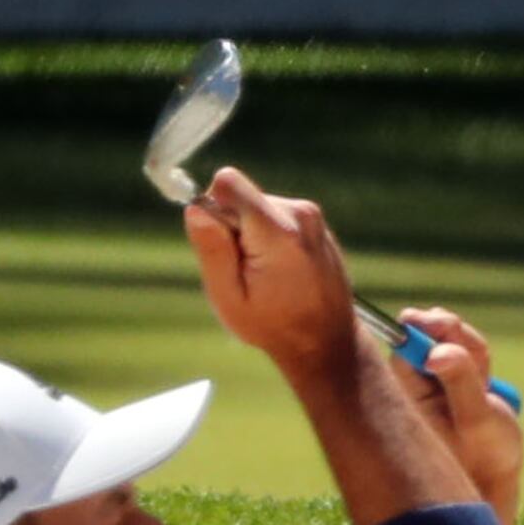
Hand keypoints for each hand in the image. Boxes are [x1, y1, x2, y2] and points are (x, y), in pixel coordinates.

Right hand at [184, 167, 363, 386]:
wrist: (327, 341)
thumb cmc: (274, 326)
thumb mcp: (230, 298)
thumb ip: (212, 250)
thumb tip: (196, 208)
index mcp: (277, 231)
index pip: (227, 183)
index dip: (213, 210)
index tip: (223, 246)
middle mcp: (299, 214)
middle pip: (241, 196)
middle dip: (233, 228)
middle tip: (247, 272)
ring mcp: (312, 216)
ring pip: (256, 206)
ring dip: (251, 235)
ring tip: (266, 275)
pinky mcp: (315, 222)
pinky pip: (275, 216)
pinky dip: (268, 238)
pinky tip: (281, 271)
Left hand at [391, 305, 522, 524]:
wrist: (496, 490)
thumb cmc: (485, 460)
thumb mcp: (477, 419)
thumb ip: (461, 379)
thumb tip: (435, 352)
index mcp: (408, 397)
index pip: (406, 346)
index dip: (423, 327)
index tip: (441, 320)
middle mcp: (415, 390)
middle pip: (426, 338)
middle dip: (452, 334)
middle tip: (470, 345)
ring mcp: (435, 389)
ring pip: (449, 345)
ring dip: (471, 351)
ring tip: (486, 383)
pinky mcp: (452, 389)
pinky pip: (463, 359)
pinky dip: (478, 362)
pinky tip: (487, 385)